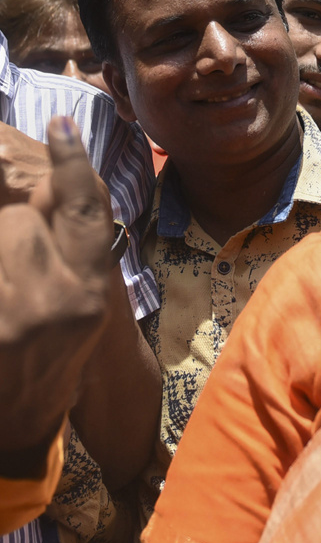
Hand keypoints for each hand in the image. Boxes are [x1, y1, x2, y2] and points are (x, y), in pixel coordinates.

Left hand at [0, 118, 111, 475]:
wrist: (17, 421)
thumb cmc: (54, 353)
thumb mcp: (81, 301)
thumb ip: (71, 245)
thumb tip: (49, 181)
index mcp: (89, 290)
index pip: (89, 210)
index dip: (73, 161)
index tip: (59, 121)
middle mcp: (54, 298)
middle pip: (20, 215)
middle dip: (8, 196)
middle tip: (5, 165)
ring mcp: (12, 313)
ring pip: (1, 235)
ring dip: (1, 230)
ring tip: (12, 262)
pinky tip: (2, 275)